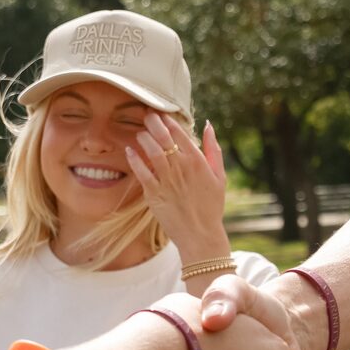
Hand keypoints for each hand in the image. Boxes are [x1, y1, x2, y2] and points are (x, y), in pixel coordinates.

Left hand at [125, 115, 228, 258]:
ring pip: (151, 151)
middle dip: (153, 122)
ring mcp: (167, 180)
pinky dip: (134, 160)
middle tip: (147, 116)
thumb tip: (208, 125)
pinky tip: (129, 151)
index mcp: (197, 161)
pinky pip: (141, 172)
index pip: (179, 132)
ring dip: (143, 138)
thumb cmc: (211, 206)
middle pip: (163, 137)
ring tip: (140, 134)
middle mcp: (181, 168)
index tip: (161, 115)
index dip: (168, 120)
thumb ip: (214, 149)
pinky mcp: (154, 194)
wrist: (200, 234)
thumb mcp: (219, 176)